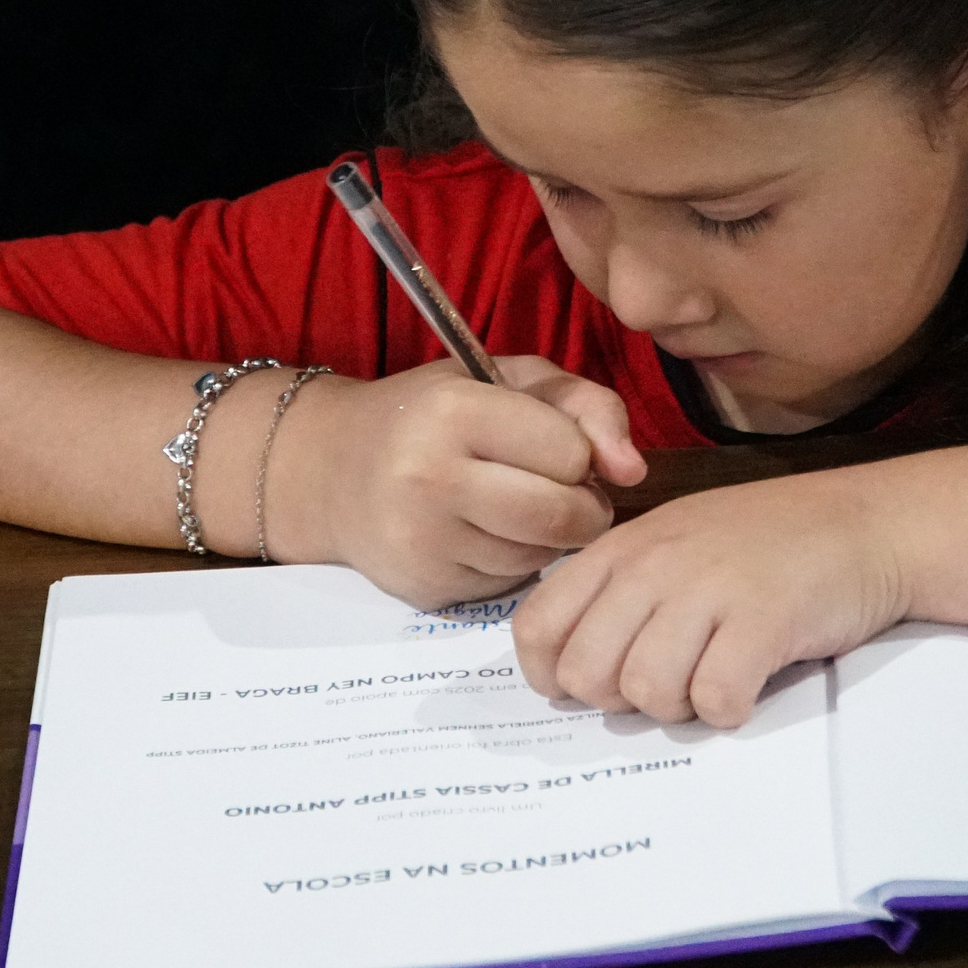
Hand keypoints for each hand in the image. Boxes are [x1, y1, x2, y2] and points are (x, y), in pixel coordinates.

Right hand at [271, 356, 647, 609]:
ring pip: (540, 557)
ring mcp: (423, 541)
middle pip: (562, 516)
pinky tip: (482, 534)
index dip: (575, 451)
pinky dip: (513, 563)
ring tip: (513, 505)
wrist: (332, 470)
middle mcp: (430, 479)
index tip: (550, 444)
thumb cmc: (433, 414)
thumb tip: (634, 470)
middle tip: (561, 489)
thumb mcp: (509, 379)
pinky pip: (508, 585)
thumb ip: (586, 405)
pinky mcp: (425, 588)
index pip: (570, 453)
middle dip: (581, 506)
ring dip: (548, 537)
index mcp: (453, 412)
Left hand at [511, 468, 909, 728]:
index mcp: (624, 547)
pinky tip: (750, 682)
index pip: (538, 627)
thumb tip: (571, 671)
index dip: (553, 675)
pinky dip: (731, 709)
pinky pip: (714, 701)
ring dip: (680, 707)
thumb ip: (620, 591)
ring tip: (713, 676)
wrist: (869, 523)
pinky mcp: (763, 621)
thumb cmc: (770, 542)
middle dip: (620, 699)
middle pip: (587, 674)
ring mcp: (708, 590)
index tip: (590, 687)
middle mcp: (655, 564)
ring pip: (646, 693)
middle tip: (667, 683)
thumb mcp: (676, 542)